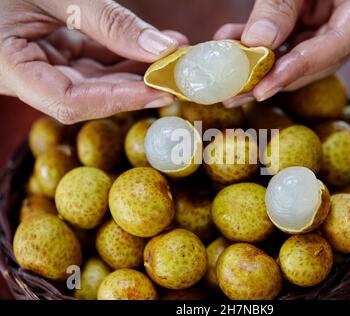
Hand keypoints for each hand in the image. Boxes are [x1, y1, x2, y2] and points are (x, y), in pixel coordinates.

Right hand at [0, 0, 187, 122]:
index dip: (116, 99)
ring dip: (135, 69)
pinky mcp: (54, 52)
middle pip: (88, 95)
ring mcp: (41, 65)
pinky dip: (123, 54)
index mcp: (9, 68)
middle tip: (176, 75)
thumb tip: (164, 48)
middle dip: (135, 86)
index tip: (157, 90)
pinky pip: (93, 60)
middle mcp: (25, 76)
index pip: (69, 102)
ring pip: (95, 79)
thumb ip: (110, 22)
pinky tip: (153, 46)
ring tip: (172, 57)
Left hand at [215, 0, 349, 107]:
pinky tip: (233, 40)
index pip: (334, 48)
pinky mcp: (313, 14)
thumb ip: (282, 3)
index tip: (262, 89)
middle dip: (270, 78)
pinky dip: (260, 39)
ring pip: (296, 50)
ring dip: (259, 62)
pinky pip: (287, 33)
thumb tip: (257, 41)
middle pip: (312, 61)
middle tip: (234, 94)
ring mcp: (330, 18)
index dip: (297, 71)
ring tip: (227, 70)